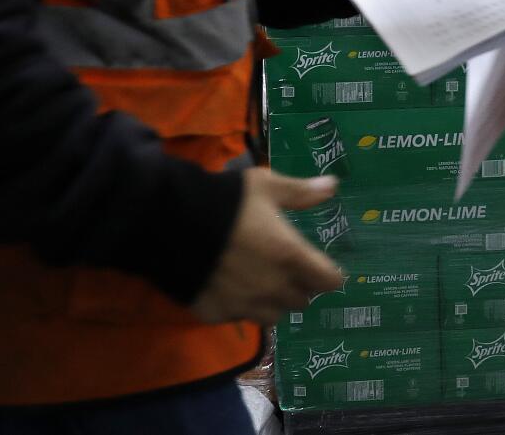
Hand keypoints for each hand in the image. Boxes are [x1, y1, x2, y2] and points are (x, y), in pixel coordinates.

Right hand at [189, 169, 343, 325]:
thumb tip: (333, 186)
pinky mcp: (218, 314)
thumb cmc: (227, 202)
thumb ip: (301, 192)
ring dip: (273, 301)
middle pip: (302, 300)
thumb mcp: (265, 186)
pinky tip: (229, 287)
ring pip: (274, 315)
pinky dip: (240, 306)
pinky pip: (240, 317)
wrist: (171, 225)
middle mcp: (273, 288)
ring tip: (260, 282)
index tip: (320, 266)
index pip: (329, 281)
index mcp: (291, 256)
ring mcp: (245, 305)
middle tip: (285, 268)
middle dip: (299, 286)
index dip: (328, 274)